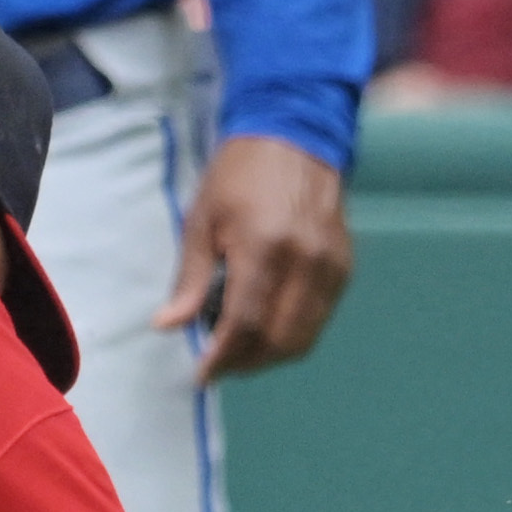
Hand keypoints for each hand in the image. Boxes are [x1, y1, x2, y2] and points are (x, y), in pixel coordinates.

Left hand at [165, 133, 350, 379]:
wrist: (294, 136)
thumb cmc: (238, 175)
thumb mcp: (201, 221)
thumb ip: (190, 280)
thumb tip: (167, 326)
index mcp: (264, 246)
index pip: (244, 323)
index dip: (222, 358)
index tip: (202, 375)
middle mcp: (305, 261)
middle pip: (278, 340)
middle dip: (245, 363)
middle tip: (218, 366)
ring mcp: (331, 265)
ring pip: (304, 337)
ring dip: (270, 356)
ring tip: (239, 351)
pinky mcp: (344, 266)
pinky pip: (320, 319)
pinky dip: (292, 334)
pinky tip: (266, 327)